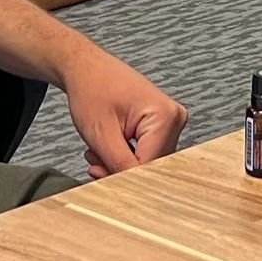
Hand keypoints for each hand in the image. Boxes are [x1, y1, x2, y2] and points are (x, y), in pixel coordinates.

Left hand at [58, 47, 188, 178]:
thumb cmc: (91, 89)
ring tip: (97, 150)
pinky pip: (147, 154)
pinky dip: (124, 156)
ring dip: (120, 164)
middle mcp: (175, 118)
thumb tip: (134, 192)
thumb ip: (120, 167)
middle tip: (94, 161)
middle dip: (120, 170)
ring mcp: (171, 121)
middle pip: (151, 166)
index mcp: (165, 116)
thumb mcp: (101, 135)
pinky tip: (108, 146)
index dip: (122, 176)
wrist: (86, 68)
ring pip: (148, 163)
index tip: (100, 176)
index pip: (149, 166)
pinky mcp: (162, 125)